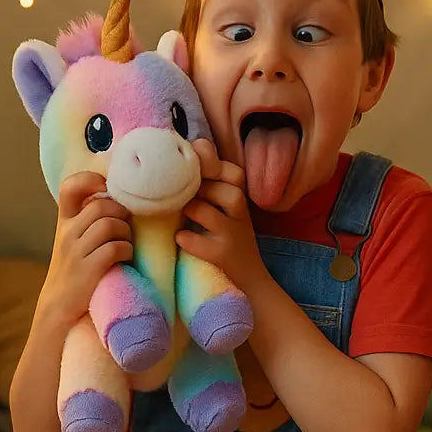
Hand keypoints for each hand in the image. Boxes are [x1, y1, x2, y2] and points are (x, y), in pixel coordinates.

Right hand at [38, 171, 132, 329]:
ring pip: (111, 225)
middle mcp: (67, 232)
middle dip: (121, 213)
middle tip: (125, 226)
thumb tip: (117, 195)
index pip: (69, 187)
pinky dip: (127, 250)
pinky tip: (124, 258)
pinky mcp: (88, 270)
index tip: (106, 189)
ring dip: (126, 233)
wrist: (58, 305)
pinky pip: (116, 248)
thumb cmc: (74, 268)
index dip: (90, 180)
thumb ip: (87, 217)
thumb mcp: (73, 238)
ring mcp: (76, 251)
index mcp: (64, 221)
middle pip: (101, 206)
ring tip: (125, 243)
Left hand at [176, 139, 267, 291]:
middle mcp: (241, 214)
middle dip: (200, 187)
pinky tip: (181, 237)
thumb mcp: (226, 207)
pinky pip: (201, 244)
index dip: (209, 164)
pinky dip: (187, 239)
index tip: (192, 171)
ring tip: (182, 213)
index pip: (232, 172)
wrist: (249, 279)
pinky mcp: (223, 256)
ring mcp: (233, 236)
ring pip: (211, 212)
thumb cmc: (228, 237)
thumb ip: (209, 183)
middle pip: (226, 189)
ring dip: (193, 209)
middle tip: (183, 194)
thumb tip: (184, 153)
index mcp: (241, 198)